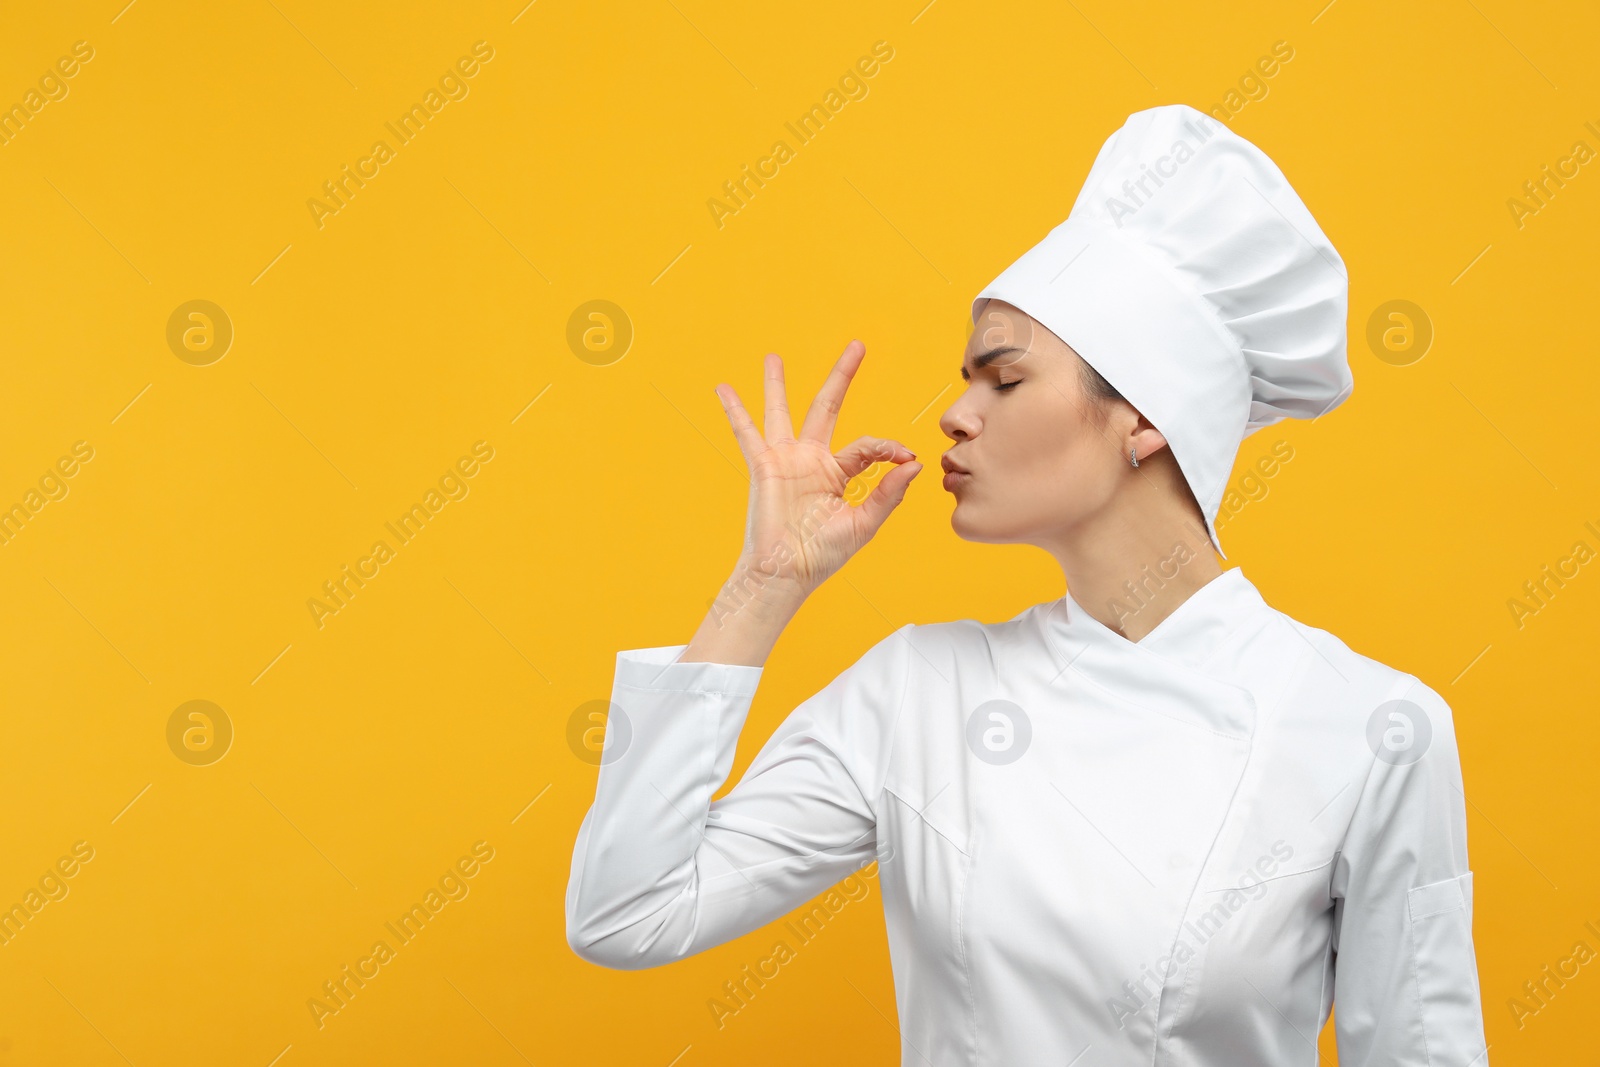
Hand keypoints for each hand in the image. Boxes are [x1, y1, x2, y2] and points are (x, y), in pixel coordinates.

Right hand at [713, 340, 922, 606]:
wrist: (787, 573)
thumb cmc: (823, 555)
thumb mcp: (863, 524)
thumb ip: (888, 494)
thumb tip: (913, 464)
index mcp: (838, 473)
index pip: (867, 447)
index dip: (888, 448)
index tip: (906, 456)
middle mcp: (812, 460)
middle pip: (827, 407)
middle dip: (842, 376)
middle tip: (857, 345)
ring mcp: (786, 460)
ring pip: (783, 411)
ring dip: (777, 384)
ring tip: (773, 357)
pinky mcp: (764, 465)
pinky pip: (747, 432)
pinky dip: (735, 410)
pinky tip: (723, 388)